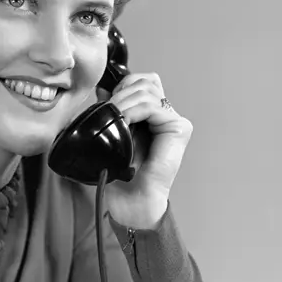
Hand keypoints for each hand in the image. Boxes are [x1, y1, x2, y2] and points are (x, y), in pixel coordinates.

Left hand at [96, 73, 192, 228]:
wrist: (129, 200)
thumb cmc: (118, 174)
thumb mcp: (108, 132)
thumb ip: (110, 110)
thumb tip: (102, 88)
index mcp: (148, 114)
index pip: (139, 81)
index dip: (121, 86)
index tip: (106, 103)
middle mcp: (163, 115)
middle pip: (143, 81)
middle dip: (120, 93)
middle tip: (109, 113)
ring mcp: (172, 120)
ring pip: (146, 90)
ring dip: (124, 102)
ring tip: (115, 121)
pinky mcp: (179, 128)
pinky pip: (153, 105)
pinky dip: (134, 110)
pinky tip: (125, 123)